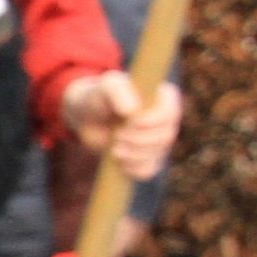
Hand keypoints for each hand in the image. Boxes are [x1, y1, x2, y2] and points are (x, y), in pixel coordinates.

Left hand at [65, 74, 182, 182]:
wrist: (86, 117)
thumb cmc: (99, 96)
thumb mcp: (106, 86)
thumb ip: (118, 89)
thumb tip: (133, 111)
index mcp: (162, 98)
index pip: (171, 114)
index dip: (152, 122)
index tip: (130, 122)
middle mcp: (165, 120)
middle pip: (165, 136)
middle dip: (138, 139)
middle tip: (117, 135)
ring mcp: (157, 140)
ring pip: (157, 155)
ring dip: (133, 154)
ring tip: (115, 147)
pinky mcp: (146, 157)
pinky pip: (146, 170)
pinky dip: (131, 168)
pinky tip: (118, 160)